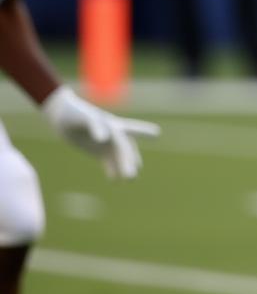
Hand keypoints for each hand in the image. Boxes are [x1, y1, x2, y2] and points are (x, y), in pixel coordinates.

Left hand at [42, 86, 160, 179]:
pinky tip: (114, 180)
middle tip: (132, 175)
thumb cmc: (74, 113)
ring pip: (119, 157)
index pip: (130, 130)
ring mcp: (107, 144)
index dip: (144, 131)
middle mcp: (113, 135)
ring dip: (124, 166)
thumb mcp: (83, 117)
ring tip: (130, 179)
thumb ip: (95, 126)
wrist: (62, 116)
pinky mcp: (98, 151)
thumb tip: (104, 139)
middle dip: (129, 161)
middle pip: (124, 149)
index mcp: (112, 124)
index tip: (157, 134)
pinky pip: (108, 162)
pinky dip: (111, 170)